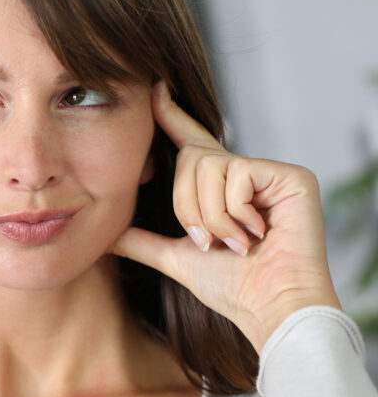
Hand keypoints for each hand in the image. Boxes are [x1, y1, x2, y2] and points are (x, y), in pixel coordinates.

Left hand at [111, 82, 340, 351]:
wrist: (269, 308)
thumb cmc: (231, 288)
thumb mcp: (175, 258)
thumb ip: (142, 241)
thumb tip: (105, 234)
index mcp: (220, 188)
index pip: (191, 143)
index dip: (170, 115)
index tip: (153, 88)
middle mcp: (245, 173)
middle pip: (190, 160)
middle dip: (188, 207)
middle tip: (210, 242)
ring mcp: (269, 173)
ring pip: (209, 167)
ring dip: (212, 217)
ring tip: (236, 243)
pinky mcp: (291, 175)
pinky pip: (237, 176)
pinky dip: (235, 213)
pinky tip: (258, 234)